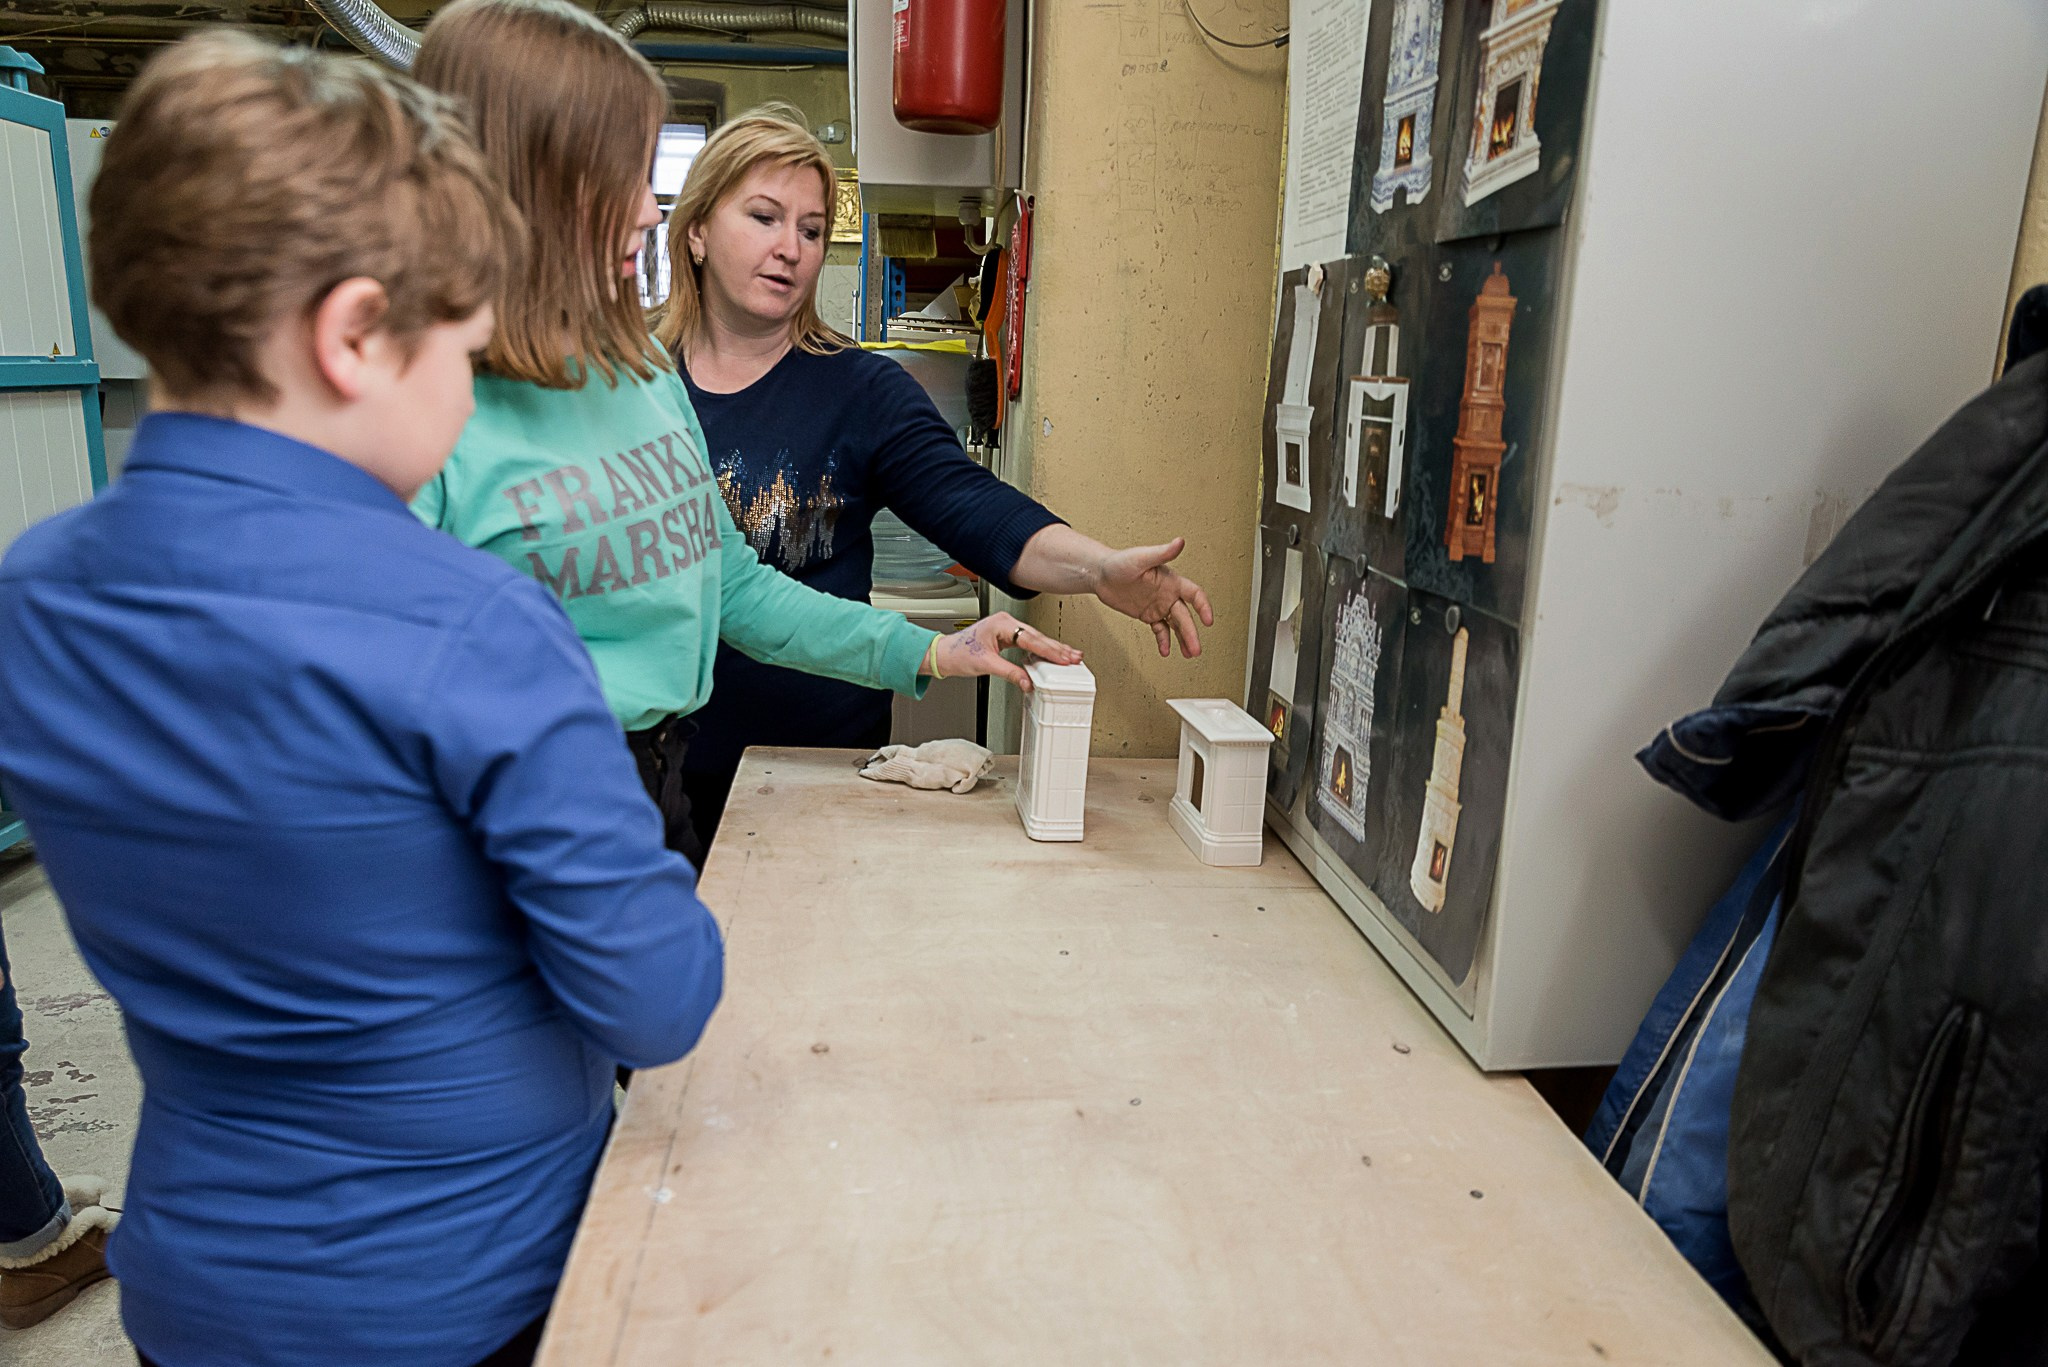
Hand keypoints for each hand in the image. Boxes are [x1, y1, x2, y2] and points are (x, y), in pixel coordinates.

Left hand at [927, 612, 1081, 691]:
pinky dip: (1041, 650)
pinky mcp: (1007, 635)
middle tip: (1074, 658)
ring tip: (1070, 656)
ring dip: (1052, 649)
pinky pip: (1029, 642)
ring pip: (1035, 639)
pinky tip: (1053, 655)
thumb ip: (1010, 673)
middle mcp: (1005, 622)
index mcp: (1001, 623)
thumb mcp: (986, 665)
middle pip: (1037, 637)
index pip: (1030, 638)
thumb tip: (1027, 682)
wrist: (944, 654)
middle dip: (1056, 648)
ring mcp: (1007, 628)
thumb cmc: (958, 654)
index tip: (1062, 658)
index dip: (1048, 650)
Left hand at [1091, 537, 1213, 659]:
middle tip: (1195, 649)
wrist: (1099, 574)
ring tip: (1188, 653)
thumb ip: (1162, 553)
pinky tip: (1165, 650)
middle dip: (1191, 633)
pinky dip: (1163, 640)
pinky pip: (1160, 630)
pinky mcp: (1147, 614)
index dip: (1203, 606)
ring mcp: (1158, 605)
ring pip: (1176, 625)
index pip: (1194, 594)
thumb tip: (1179, 541)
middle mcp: (1168, 594)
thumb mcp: (1142, 557)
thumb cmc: (1120, 561)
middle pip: (1185, 616)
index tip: (1208, 621)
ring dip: (1183, 639)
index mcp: (1171, 581)